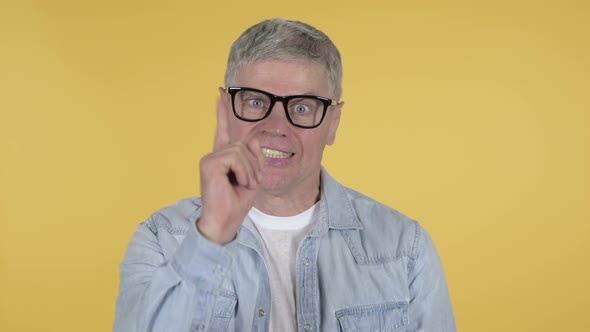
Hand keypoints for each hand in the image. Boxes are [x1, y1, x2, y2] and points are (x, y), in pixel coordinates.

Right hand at [197, 94, 263, 244]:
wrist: (225, 221)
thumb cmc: (238, 203)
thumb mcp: (253, 176)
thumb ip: (254, 156)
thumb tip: (253, 139)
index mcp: (224, 157)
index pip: (224, 129)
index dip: (223, 111)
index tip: (220, 92)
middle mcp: (215, 154)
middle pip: (245, 144)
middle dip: (254, 164)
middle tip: (249, 184)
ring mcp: (210, 158)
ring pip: (242, 150)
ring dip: (250, 171)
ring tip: (244, 185)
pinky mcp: (208, 162)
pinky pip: (236, 157)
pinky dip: (243, 172)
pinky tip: (238, 184)